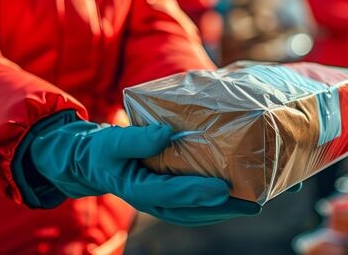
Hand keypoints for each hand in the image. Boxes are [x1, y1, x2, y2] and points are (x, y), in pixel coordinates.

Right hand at [30, 121, 260, 225]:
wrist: (92, 162)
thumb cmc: (103, 151)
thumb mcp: (112, 142)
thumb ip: (135, 140)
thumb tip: (165, 134)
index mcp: (139, 190)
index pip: (172, 194)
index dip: (197, 193)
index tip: (222, 189)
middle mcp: (155, 202)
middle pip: (193, 211)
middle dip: (224, 209)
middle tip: (254, 203)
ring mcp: (163, 203)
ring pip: (198, 212)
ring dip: (226, 209)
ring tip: (255, 202)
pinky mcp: (170, 197)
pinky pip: (197, 205)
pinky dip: (218, 203)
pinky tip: (238, 194)